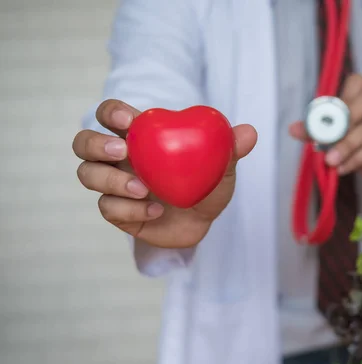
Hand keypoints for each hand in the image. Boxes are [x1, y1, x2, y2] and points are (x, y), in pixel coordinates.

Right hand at [72, 100, 256, 247]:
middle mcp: (119, 158)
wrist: (202, 222)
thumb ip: (231, 148)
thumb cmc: (205, 185)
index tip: (127, 121)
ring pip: (87, 175)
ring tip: (143, 189)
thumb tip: (249, 132)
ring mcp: (113, 185)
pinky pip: (108, 208)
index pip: (110, 115)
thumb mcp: (221, 167)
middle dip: (95, 144)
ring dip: (111, 180)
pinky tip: (155, 212)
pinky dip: (130, 210)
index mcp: (139, 137)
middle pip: (84, 143)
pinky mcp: (116, 213)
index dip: (111, 113)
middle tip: (122, 152)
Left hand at [290, 74, 361, 194]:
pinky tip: (342, 168)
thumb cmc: (357, 138)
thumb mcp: (335, 131)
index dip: (338, 100)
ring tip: (330, 161)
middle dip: (341, 125)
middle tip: (324, 144)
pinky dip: (356, 160)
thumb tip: (293, 129)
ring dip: (347, 146)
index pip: (355, 83)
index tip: (321, 119)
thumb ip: (315, 128)